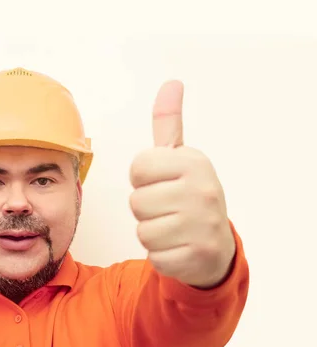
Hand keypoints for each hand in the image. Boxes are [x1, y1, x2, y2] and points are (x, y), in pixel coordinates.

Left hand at [129, 81, 234, 287]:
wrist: (216, 245)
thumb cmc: (189, 196)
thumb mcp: (181, 158)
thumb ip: (168, 123)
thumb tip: (171, 82)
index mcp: (194, 162)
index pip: (137, 167)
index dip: (142, 179)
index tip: (162, 183)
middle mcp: (203, 190)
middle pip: (136, 201)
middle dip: (146, 209)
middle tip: (169, 210)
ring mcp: (203, 224)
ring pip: (143, 231)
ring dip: (152, 233)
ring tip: (173, 228)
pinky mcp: (198, 255)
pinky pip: (154, 257)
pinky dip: (161, 256)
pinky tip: (178, 247)